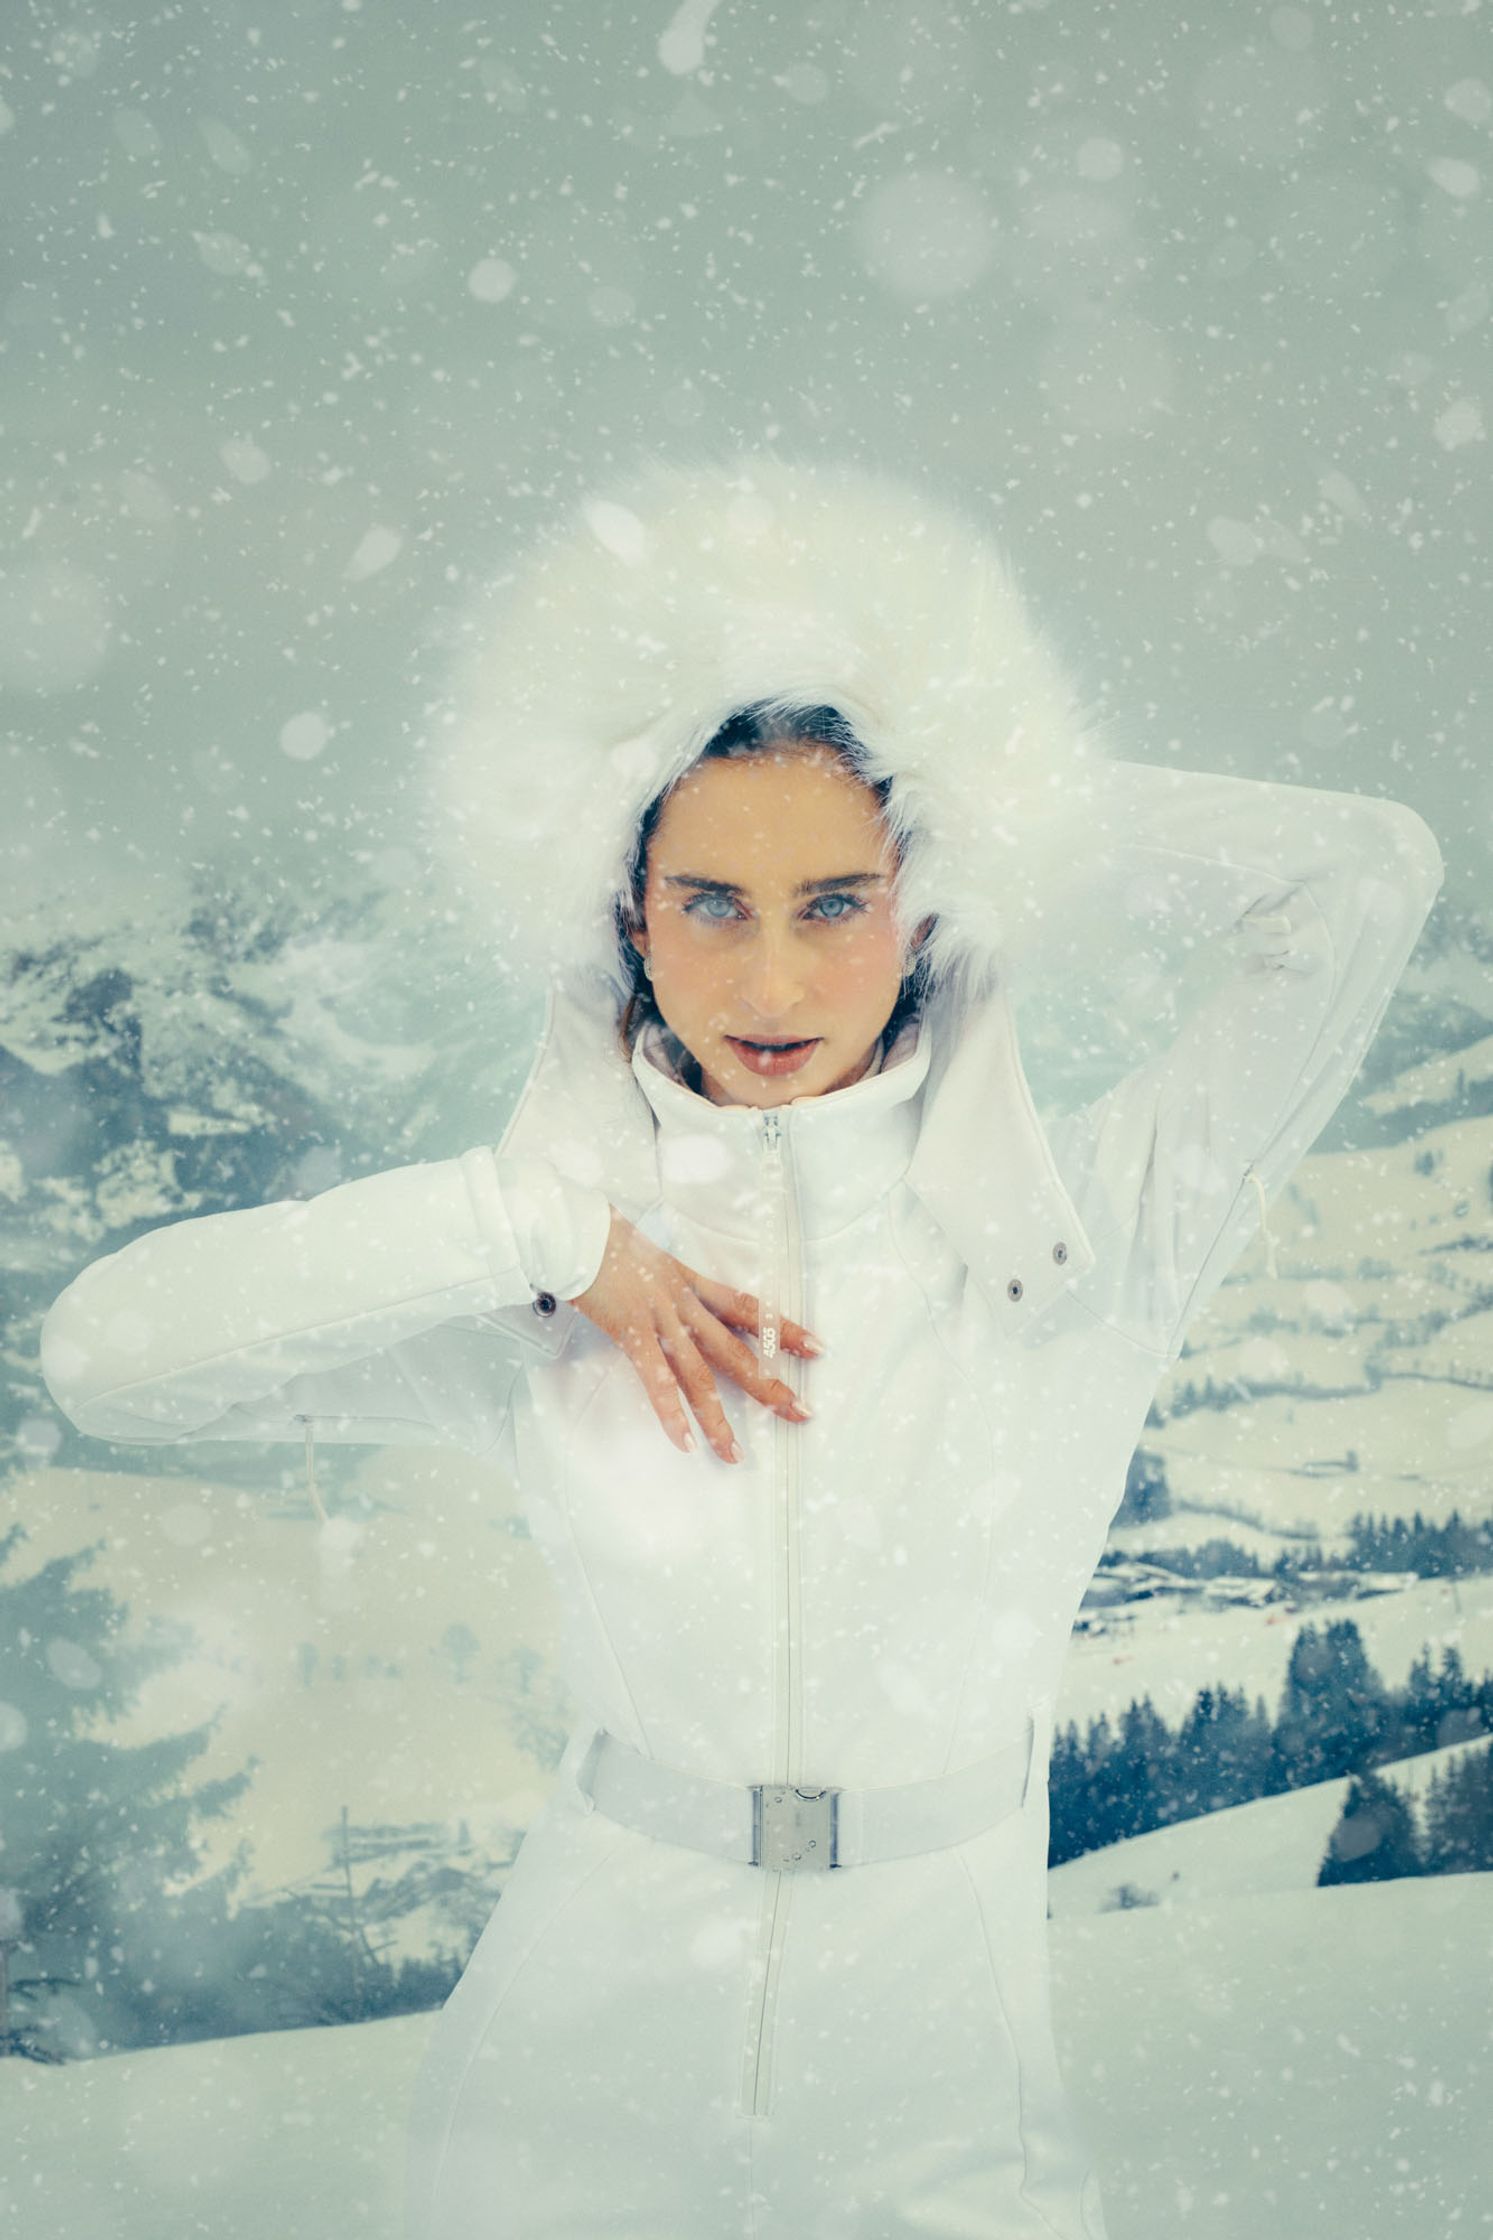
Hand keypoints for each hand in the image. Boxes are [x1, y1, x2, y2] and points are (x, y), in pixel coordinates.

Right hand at [568, 1207, 820, 1463]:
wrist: (577, 1229)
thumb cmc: (603, 1240)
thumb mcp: (646, 1257)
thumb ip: (662, 1281)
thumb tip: (666, 1297)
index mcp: (690, 1282)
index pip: (748, 1309)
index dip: (784, 1329)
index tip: (817, 1346)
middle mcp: (685, 1302)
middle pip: (736, 1350)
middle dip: (769, 1385)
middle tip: (801, 1412)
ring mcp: (661, 1318)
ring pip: (699, 1376)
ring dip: (717, 1419)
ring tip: (734, 1454)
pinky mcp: (632, 1332)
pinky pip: (656, 1379)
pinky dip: (670, 1412)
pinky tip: (683, 1441)